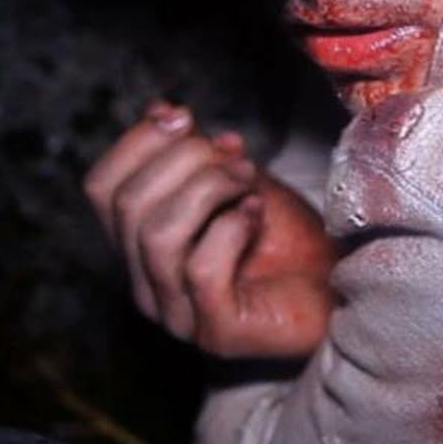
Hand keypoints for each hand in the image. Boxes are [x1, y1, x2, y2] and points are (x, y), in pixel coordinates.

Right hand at [83, 100, 337, 357]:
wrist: (341, 288)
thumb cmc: (289, 240)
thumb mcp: (236, 180)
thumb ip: (196, 153)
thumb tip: (160, 110)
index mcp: (140, 247)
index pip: (101, 188)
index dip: (136, 143)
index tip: (182, 117)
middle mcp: (147, 285)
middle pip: (127, 206)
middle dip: (183, 161)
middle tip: (233, 154)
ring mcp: (179, 315)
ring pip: (157, 236)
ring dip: (208, 190)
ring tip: (247, 181)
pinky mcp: (217, 333)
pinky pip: (200, 270)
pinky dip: (230, 229)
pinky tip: (256, 216)